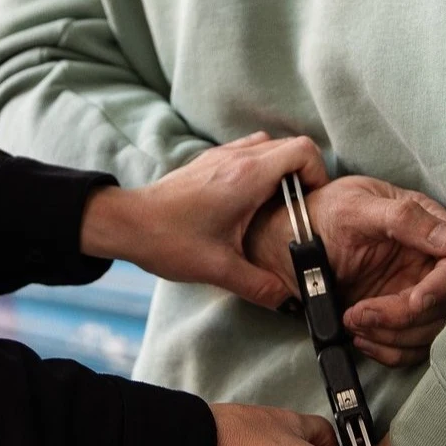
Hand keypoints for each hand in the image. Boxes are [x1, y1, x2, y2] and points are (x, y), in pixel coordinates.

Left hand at [80, 132, 329, 307]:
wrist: (126, 224)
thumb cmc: (168, 240)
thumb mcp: (219, 270)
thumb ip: (260, 286)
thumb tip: (288, 300)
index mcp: (247, 177)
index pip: (303, 151)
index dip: (319, 174)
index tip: (312, 203)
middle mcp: (236, 158)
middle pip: (290, 146)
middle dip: (304, 176)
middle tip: (297, 210)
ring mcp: (220, 156)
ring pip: (269, 146)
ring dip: (281, 170)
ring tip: (275, 206)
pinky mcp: (207, 162)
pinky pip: (247, 152)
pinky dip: (259, 170)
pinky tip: (248, 204)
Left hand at [246, 175, 445, 366]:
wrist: (289, 243)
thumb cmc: (322, 214)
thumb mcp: (356, 207)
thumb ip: (403, 219)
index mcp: (429, 224)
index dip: (444, 286)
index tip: (415, 301)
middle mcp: (429, 261)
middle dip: (406, 318)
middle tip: (362, 314)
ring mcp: (415, 291)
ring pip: (430, 330)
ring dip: (393, 336)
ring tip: (352, 322)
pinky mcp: (398, 318)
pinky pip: (410, 346)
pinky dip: (388, 350)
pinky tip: (360, 338)